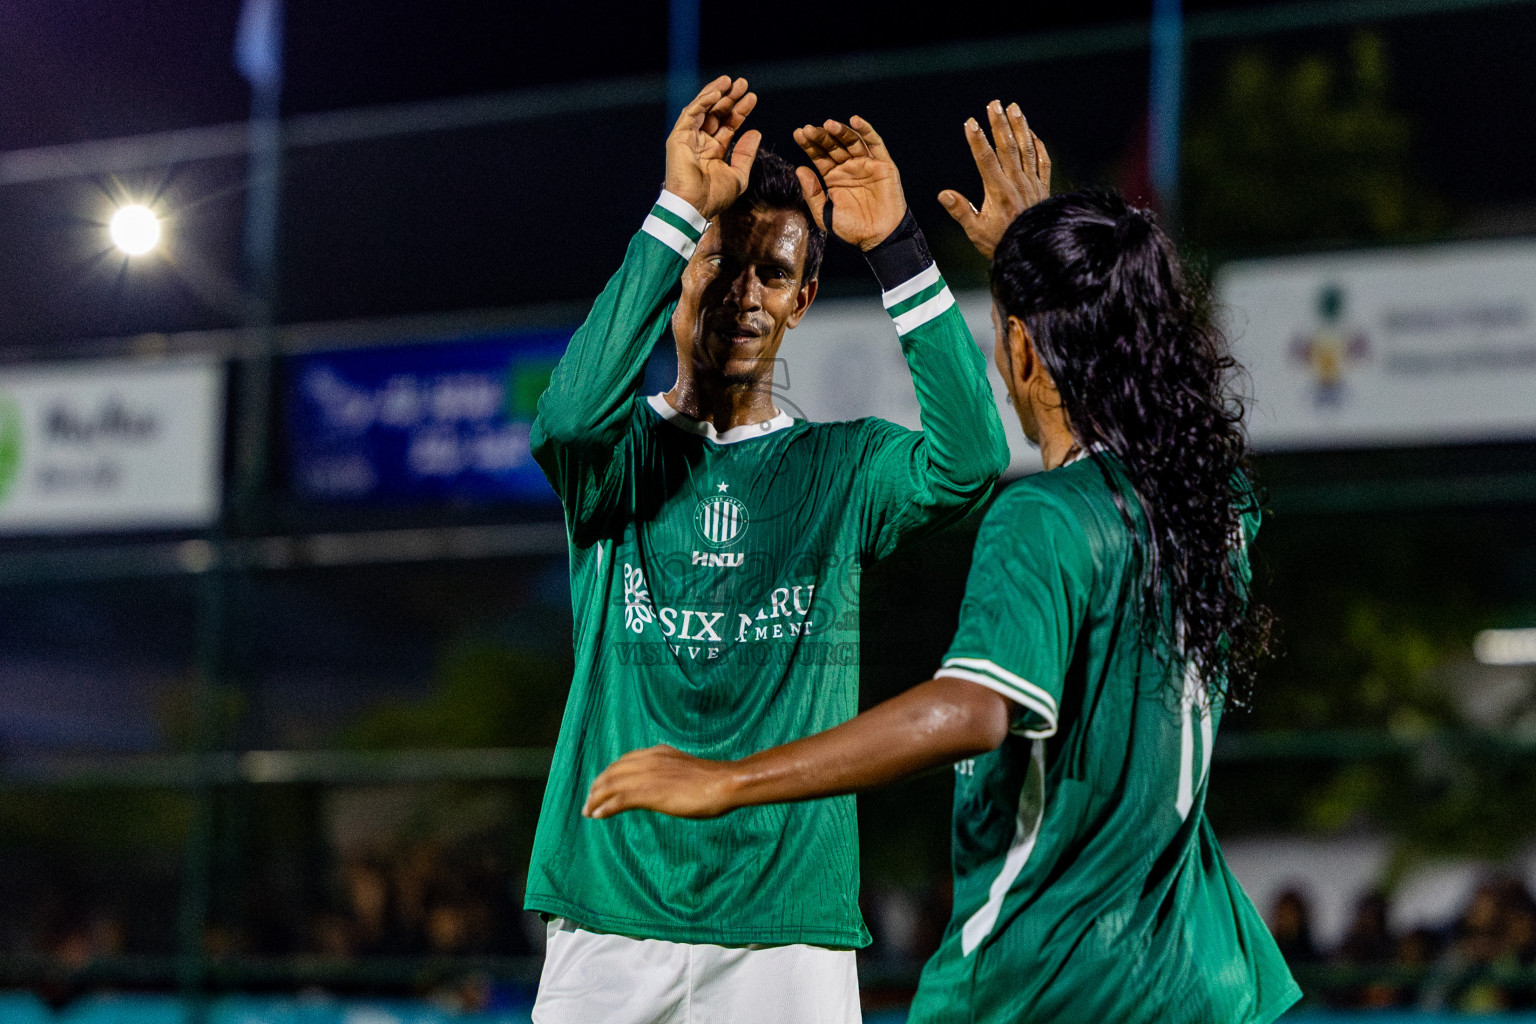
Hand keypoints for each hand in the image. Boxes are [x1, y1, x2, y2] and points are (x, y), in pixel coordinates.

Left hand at [583, 745, 739, 819]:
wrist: (723, 783)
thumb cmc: (712, 781)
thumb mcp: (685, 771)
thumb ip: (669, 774)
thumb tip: (665, 785)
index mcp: (657, 753)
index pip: (623, 761)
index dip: (608, 774)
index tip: (601, 787)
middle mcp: (648, 760)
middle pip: (612, 772)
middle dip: (597, 787)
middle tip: (589, 802)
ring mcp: (648, 775)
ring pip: (611, 785)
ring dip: (596, 799)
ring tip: (588, 811)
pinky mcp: (650, 792)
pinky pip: (619, 799)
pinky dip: (605, 807)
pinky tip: (598, 816)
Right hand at [666, 76, 761, 220]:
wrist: (694, 207)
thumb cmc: (714, 197)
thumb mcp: (738, 175)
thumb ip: (746, 154)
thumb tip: (756, 132)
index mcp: (713, 150)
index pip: (728, 124)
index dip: (740, 110)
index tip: (752, 97)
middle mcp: (700, 142)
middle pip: (716, 113)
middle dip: (729, 97)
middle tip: (743, 83)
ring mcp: (688, 138)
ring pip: (702, 109)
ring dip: (716, 93)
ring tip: (730, 81)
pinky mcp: (678, 137)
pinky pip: (690, 114)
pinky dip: (702, 101)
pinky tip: (716, 93)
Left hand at [793, 116, 905, 251]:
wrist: (879, 238)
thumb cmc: (852, 230)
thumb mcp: (825, 214)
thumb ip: (812, 193)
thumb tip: (799, 169)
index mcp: (834, 177)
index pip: (819, 156)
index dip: (809, 144)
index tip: (798, 134)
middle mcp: (849, 167)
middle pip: (833, 145)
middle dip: (821, 136)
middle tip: (809, 129)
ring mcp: (866, 164)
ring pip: (851, 141)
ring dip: (840, 131)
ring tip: (828, 125)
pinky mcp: (883, 164)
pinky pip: (874, 143)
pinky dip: (866, 130)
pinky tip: (855, 120)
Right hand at [939, 101, 1050, 258]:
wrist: (1032, 252)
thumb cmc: (1001, 243)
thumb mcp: (975, 231)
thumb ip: (960, 210)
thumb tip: (943, 194)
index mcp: (999, 192)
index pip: (985, 160)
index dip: (977, 140)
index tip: (970, 123)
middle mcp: (1017, 183)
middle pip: (1007, 147)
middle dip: (999, 124)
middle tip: (994, 103)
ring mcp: (1032, 184)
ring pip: (1026, 149)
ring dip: (1020, 127)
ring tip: (1013, 108)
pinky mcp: (1043, 188)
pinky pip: (1043, 162)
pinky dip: (1038, 146)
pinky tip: (1032, 133)